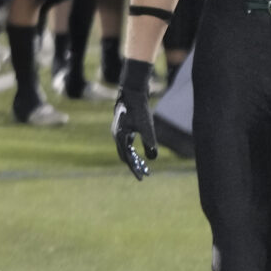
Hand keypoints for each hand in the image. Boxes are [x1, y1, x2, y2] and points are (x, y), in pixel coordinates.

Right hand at [111, 60, 158, 178]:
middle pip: (125, 156)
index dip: (135, 169)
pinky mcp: (123, 128)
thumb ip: (149, 142)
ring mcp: (118, 132)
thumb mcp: (147, 126)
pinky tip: (140, 153)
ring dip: (135, 158)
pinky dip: (134, 150)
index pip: (127, 159)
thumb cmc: (139, 109)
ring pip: (126, 150)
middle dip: (135, 166)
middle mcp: (117, 136)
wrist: (132, 91)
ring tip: (145, 167)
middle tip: (145, 175)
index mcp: (120, 137)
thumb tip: (153, 158)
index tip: (143, 178)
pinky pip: (127, 143)